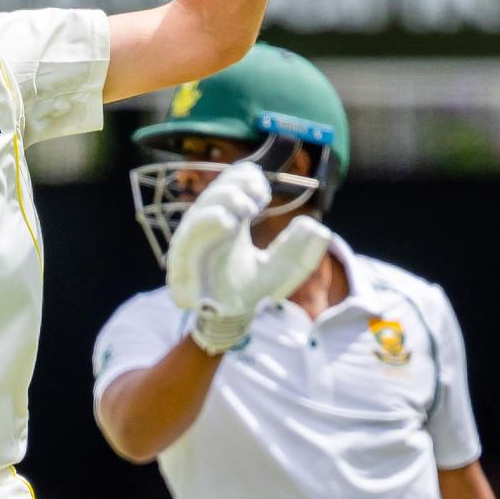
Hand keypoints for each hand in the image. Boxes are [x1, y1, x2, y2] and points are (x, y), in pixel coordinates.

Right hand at [166, 162, 330, 353]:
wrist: (231, 320)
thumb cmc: (249, 289)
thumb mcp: (281, 268)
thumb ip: (299, 250)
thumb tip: (318, 228)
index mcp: (228, 220)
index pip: (228, 186)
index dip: (242, 179)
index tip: (263, 188)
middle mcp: (206, 227)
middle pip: (213, 195)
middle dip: (234, 188)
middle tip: (258, 195)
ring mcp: (192, 244)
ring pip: (200, 213)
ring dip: (222, 203)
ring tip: (246, 206)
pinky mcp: (182, 265)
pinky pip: (188, 240)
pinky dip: (205, 226)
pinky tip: (227, 221)